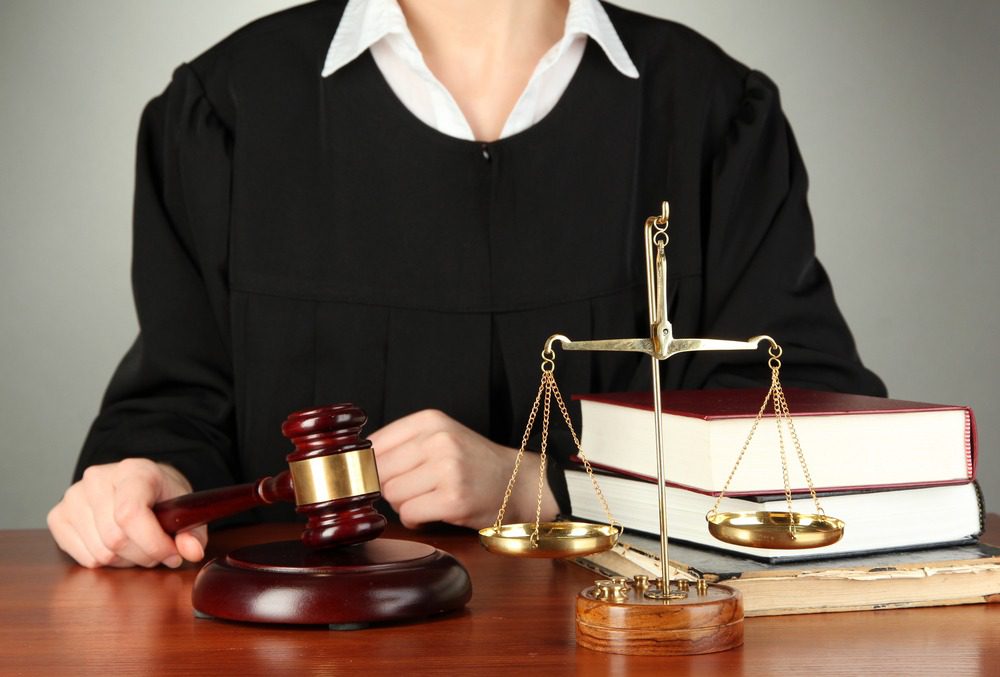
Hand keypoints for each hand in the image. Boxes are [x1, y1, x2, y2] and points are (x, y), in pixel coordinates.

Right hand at [47, 459, 206, 567]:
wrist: (138, 484)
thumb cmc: (162, 497)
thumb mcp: (186, 510)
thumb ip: (194, 533)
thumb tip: (192, 552)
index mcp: (133, 470)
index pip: (130, 513)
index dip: (153, 543)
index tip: (173, 554)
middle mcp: (97, 478)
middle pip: (116, 539)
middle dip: (144, 555)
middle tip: (159, 552)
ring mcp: (73, 496)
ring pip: (101, 552)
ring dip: (126, 560)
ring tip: (138, 546)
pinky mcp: (58, 516)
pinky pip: (84, 558)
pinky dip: (106, 562)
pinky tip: (117, 546)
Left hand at [369, 409, 557, 528]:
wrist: (517, 482)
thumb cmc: (472, 463)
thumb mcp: (440, 437)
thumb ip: (401, 444)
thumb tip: (355, 466)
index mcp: (430, 420)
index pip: (375, 444)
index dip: (371, 466)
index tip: (378, 475)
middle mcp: (438, 440)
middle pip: (380, 472)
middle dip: (389, 487)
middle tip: (413, 489)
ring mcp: (447, 469)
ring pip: (392, 495)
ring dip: (403, 504)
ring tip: (427, 498)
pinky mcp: (453, 499)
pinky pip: (409, 514)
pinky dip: (415, 519)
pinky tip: (432, 511)